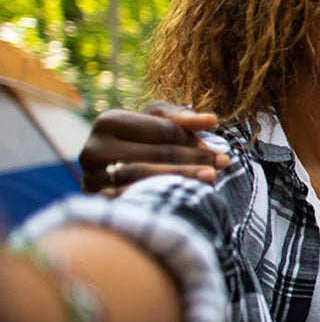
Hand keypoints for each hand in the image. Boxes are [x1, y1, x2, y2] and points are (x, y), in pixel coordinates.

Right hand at [79, 102, 227, 194]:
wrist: (107, 178)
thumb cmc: (139, 143)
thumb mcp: (156, 123)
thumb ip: (182, 118)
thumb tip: (212, 120)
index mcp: (108, 122)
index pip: (162, 129)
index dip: (192, 138)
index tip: (217, 147)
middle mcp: (93, 149)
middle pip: (156, 153)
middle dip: (194, 158)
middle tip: (224, 162)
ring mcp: (92, 178)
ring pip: (146, 177)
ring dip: (183, 177)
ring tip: (212, 178)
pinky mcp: (97, 203)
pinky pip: (134, 200)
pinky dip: (160, 197)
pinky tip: (184, 198)